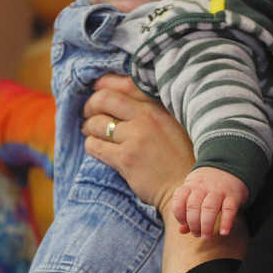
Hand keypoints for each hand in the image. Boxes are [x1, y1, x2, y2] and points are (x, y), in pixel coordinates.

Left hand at [82, 75, 194, 213]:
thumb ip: (149, 109)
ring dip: (88, 127)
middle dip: (90, 105)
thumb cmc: (179, 157)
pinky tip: (96, 147)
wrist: (185, 188)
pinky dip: (91, 145)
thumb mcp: (171, 124)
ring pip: (96, 124)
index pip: (123, 84)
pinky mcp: (126, 158)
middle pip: (104, 99)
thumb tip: (116, 97)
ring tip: (89, 131)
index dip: (103, 84)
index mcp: (158, 105)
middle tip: (87, 113)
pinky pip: (95, 146)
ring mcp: (136, 137)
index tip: (96, 89)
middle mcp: (147, 116)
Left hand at [173, 167, 248, 235]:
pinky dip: (226, 222)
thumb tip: (181, 231)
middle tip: (197, 234)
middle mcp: (203, 187)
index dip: (178, 213)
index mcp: (191, 186)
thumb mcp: (194, 192)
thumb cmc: (207, 186)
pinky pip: (229, 209)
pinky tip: (224, 232)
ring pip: (209, 208)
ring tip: (206, 236)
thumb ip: (187, 211)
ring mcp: (218, 190)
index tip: (183, 222)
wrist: (229, 167)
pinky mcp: (233, 196)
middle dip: (193, 224)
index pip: (179, 199)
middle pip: (193, 206)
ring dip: (206, 225)